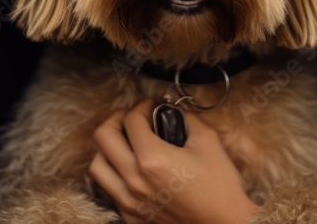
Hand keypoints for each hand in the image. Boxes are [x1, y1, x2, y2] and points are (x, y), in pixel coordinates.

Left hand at [90, 99, 259, 223]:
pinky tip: (131, 169)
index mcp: (152, 159)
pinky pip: (108, 189)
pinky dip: (114, 174)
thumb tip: (173, 109)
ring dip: (108, 148)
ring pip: (96, 165)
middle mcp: (134, 180)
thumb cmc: (219, 185)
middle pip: (103, 137)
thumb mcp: (208, 142)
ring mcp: (129, 201)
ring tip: (126, 144)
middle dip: (117, 119)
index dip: (142, 105)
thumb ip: (187, 118)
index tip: (152, 104)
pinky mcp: (131, 216)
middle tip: (133, 118)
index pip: (131, 120)